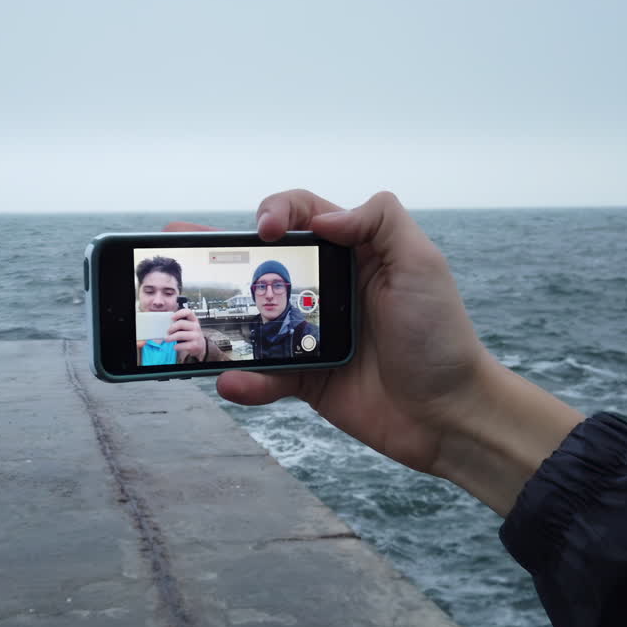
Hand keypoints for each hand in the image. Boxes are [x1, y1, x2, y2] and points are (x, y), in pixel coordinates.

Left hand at [166, 308, 206, 361]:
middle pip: (181, 323)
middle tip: (167, 331)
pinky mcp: (195, 345)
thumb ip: (179, 324)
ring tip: (167, 339)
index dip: (179, 313)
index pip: (188, 312)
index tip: (172, 318)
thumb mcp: (187, 327)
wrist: (199, 345)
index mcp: (193, 320)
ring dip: (171, 337)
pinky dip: (176, 346)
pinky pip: (182, 345)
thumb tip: (166, 325)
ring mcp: (196, 336)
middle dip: (172, 327)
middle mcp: (196, 326)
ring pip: (180, 335)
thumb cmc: (189, 334)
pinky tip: (175, 346)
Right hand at [178, 190, 582, 515]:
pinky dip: (244, 379)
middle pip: (263, 263)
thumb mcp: (421, 264)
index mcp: (353, 253)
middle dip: (219, 254)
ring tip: (184, 321)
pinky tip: (231, 379)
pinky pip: (262, 375)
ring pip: (252, 320)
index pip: (303, 215)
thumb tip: (321, 217)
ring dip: (219, 320)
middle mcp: (326, 289)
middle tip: (177, 246)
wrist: (449, 414)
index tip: (266, 231)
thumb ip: (379, 222)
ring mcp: (310, 334)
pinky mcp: (304, 378)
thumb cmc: (440, 336)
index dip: (277, 211)